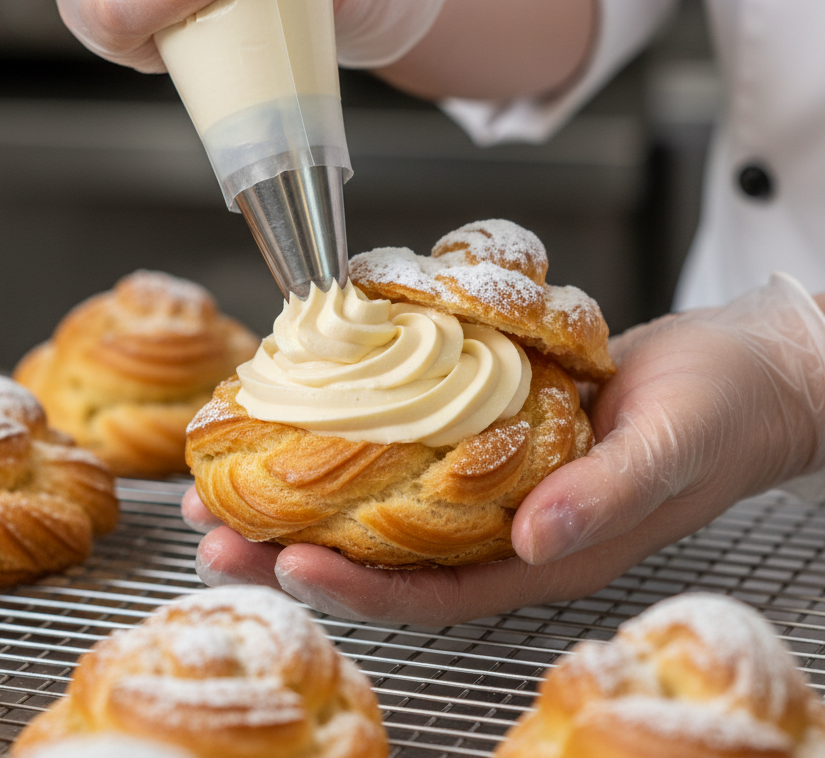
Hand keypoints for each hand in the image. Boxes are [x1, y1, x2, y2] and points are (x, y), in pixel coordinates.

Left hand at [184, 274, 824, 623]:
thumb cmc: (721, 412)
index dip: (359, 586)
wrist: (745, 368)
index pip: (435, 591)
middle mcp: (507, 522)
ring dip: (308, 488)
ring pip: (386, 497)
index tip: (286, 560)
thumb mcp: (668, 449)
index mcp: (547, 551)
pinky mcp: (492, 429)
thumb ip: (603, 497)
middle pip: (387, 549)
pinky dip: (356, 434)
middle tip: (213, 526)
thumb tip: (535, 538)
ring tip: (230, 478)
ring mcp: (494, 477)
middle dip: (296, 543)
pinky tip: (310, 414)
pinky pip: (413, 442)